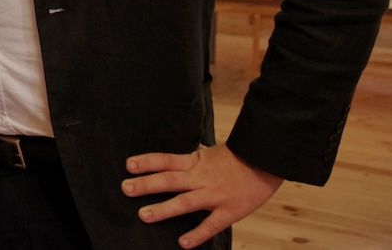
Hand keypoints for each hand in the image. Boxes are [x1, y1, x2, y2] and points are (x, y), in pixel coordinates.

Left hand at [122, 143, 283, 247]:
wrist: (266, 161)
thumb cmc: (237, 157)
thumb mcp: (211, 151)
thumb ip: (193, 157)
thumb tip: (178, 155)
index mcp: (195, 161)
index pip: (166, 160)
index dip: (147, 162)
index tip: (128, 165)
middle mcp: (201, 178)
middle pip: (169, 180)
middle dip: (146, 185)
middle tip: (125, 188)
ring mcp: (214, 195)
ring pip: (185, 202)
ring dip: (163, 209)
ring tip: (143, 215)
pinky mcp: (229, 211)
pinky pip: (211, 225)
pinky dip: (197, 234)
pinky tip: (182, 243)